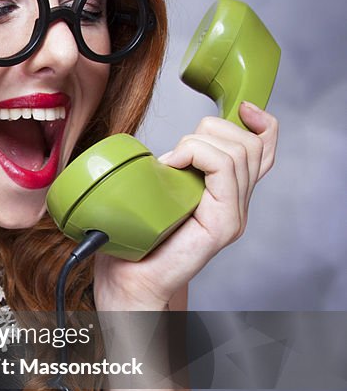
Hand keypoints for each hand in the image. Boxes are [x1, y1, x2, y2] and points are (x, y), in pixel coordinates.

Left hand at [94, 102, 278, 308]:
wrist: (127, 282)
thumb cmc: (134, 241)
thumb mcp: (154, 192)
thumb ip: (170, 171)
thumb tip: (158, 147)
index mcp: (226, 194)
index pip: (262, 150)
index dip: (260, 123)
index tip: (242, 108)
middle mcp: (237, 204)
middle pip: (250, 144)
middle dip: (212, 128)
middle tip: (177, 152)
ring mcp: (233, 215)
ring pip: (238, 151)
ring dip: (198, 142)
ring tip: (171, 163)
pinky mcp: (224, 223)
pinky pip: (224, 169)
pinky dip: (198, 153)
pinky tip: (174, 164)